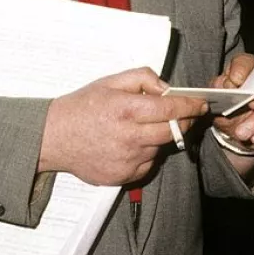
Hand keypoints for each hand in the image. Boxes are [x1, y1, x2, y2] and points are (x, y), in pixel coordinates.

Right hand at [39, 67, 208, 185]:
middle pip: (174, 131)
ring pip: (162, 147)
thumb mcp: (111, 82)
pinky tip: (133, 143)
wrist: (53, 138)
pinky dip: (148, 152)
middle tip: (185, 114)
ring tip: (145, 127)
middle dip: (185, 121)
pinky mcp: (124, 176)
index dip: (191, 106)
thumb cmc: (82, 107)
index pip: (171, 108)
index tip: (201, 104)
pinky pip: (149, 163)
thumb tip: (167, 88)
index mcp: (126, 110)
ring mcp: (127, 160)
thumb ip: (143, 78)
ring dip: (163, 136)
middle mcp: (129, 137)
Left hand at [211, 53, 253, 151]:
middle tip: (250, 108)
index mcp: (246, 68)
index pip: (246, 62)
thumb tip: (227, 85)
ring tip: (243, 134)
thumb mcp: (216, 99)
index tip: (234, 82)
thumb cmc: (227, 108)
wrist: (237, 130)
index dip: (242, 71)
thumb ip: (218, 89)